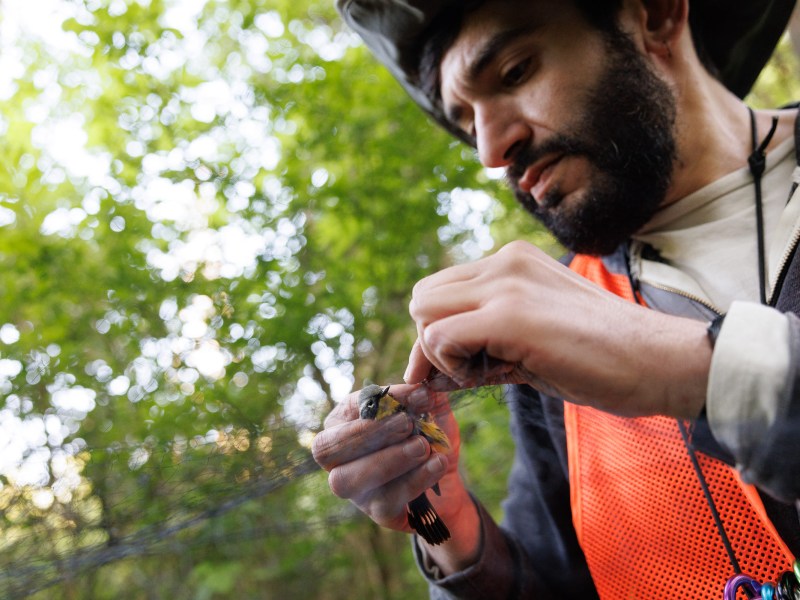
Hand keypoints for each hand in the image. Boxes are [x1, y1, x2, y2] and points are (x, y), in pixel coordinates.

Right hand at [312, 384, 479, 568]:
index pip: (350, 407)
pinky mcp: (377, 511)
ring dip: (388, 460)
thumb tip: (418, 387)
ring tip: (422, 447)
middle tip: (407, 423)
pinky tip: (436, 464)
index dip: (381, 400)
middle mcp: (337, 456)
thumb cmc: (426, 433)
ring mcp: (354, 488)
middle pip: (328, 447)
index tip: (417, 394)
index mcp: (343, 421)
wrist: (447, 474)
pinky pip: (385, 500)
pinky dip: (414, 480)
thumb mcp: (428, 408)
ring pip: (349, 478)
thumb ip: (421, 393)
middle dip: (368, 433)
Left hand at [406, 240, 709, 417]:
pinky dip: (450, 365)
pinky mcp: (509, 316)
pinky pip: (439, 337)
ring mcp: (506, 285)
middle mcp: (504, 263)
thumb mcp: (535, 337)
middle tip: (464, 374)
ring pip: (424, 311)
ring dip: (439, 352)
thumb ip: (486, 340)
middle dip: (430, 342)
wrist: (659, 361)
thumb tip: (434, 367)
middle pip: (423, 297)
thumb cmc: (604, 357)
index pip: (442, 289)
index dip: (437, 332)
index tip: (455, 368)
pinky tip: (488, 377)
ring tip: (482, 374)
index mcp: (512, 262)